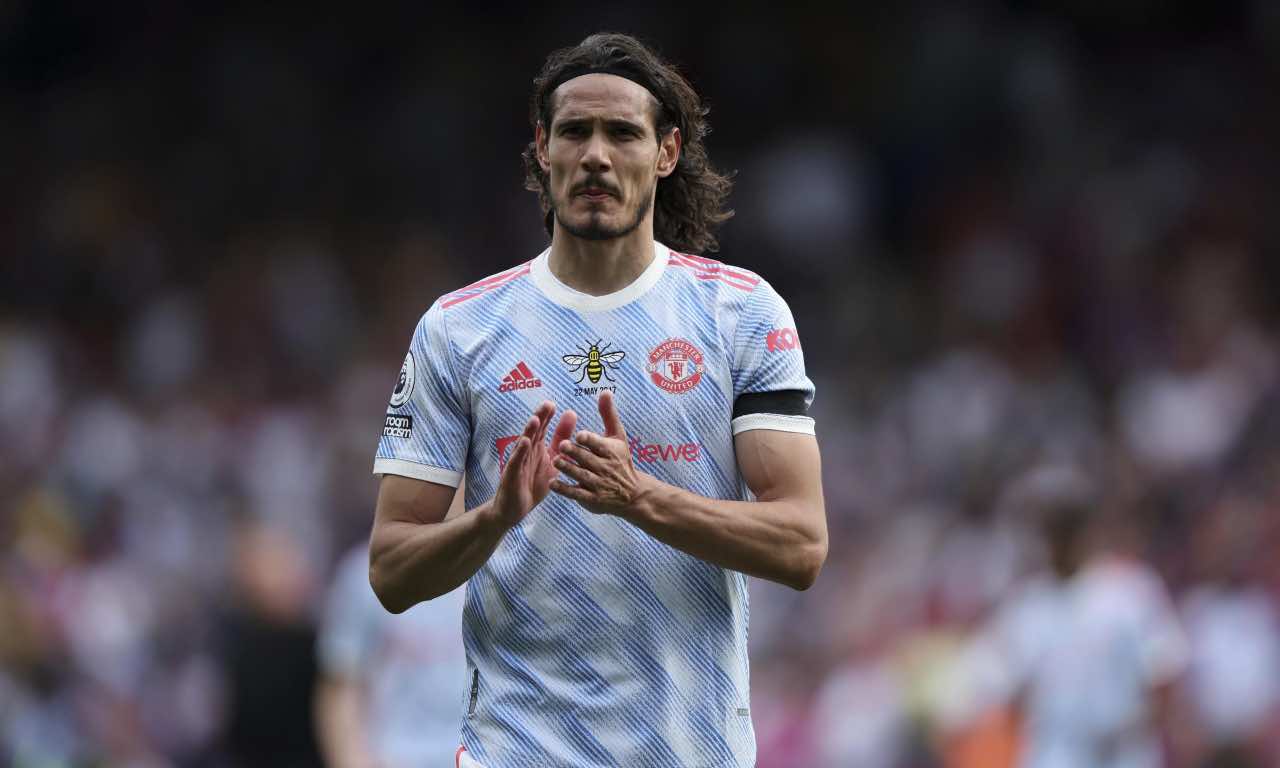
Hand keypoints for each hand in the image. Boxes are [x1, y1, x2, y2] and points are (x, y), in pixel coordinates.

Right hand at [492, 400, 577, 526]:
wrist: (514, 508)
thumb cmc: (533, 483)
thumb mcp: (551, 460)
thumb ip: (560, 440)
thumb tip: (571, 415)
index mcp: (536, 448)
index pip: (542, 429)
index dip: (547, 416)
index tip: (554, 404)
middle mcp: (525, 452)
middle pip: (533, 432)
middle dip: (539, 418)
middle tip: (547, 405)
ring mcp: (518, 462)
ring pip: (523, 444)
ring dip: (529, 432)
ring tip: (536, 420)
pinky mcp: (512, 474)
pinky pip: (516, 462)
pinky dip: (520, 452)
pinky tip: (524, 443)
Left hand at [550, 390, 655, 516]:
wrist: (631, 494)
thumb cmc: (621, 460)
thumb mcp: (618, 437)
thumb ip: (608, 414)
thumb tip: (604, 391)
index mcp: (610, 451)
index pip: (599, 444)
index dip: (589, 440)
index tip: (579, 435)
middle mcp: (605, 468)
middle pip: (588, 459)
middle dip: (575, 453)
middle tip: (562, 446)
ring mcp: (598, 484)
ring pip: (581, 475)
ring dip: (568, 469)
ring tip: (556, 461)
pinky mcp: (591, 499)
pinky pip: (576, 494)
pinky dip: (564, 489)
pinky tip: (552, 483)